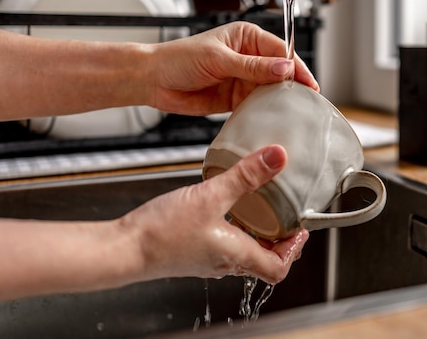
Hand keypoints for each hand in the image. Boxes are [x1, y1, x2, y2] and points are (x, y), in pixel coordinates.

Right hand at [118, 145, 308, 284]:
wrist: (124, 248)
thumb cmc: (162, 233)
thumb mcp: (211, 196)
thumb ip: (245, 175)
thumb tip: (276, 157)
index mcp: (236, 255)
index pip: (278, 268)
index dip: (294, 249)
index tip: (302, 229)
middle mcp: (224, 262)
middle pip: (263, 260)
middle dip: (279, 240)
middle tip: (286, 217)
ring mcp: (206, 259)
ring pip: (243, 251)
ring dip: (257, 234)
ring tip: (260, 208)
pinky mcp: (191, 252)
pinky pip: (222, 244)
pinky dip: (233, 229)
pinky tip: (222, 208)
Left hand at [147, 21, 318, 114]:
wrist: (154, 81)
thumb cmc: (179, 58)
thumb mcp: (218, 59)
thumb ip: (252, 66)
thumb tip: (284, 68)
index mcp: (246, 37)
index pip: (280, 51)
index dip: (296, 66)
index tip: (308, 82)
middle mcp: (248, 57)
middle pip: (279, 71)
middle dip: (292, 84)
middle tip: (307, 101)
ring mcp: (242, 78)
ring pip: (270, 89)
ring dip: (279, 100)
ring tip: (294, 112)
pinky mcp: (235, 98)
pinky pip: (256, 104)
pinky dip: (265, 111)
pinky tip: (273, 118)